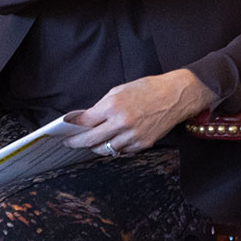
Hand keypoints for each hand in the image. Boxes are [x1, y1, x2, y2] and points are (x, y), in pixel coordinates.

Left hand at [65, 68, 215, 154]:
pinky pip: (121, 151)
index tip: (64, 130)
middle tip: (70, 143)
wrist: (176, 95)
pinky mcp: (143, 144)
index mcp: (113, 106)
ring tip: (91, 143)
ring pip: (104, 150)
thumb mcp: (120, 90)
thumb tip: (85, 118)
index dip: (72, 127)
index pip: (84, 122)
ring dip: (95, 147)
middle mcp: (121, 123)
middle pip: (90, 140)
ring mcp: (132, 136)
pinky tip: (112, 141)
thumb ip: (101, 105)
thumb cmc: (148, 89)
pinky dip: (114, 148)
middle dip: (76, 142)